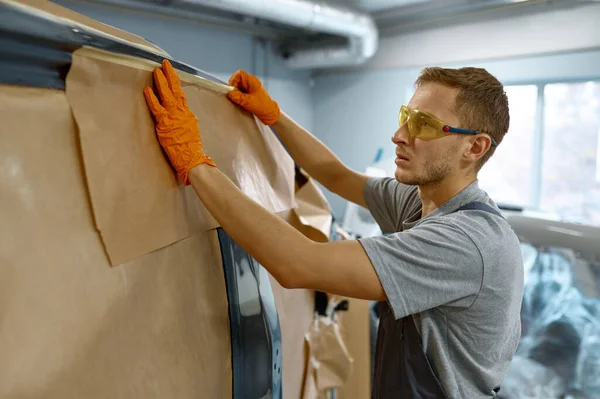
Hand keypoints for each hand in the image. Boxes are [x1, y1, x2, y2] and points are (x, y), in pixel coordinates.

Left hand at [144, 60, 215, 184]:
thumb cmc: (193, 149)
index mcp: (188, 114)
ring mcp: (174, 116)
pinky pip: (157, 108)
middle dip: (170, 76)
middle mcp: (182, 112)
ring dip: (161, 82)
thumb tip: (180, 117)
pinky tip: (147, 90)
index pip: (181, 95)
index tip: (171, 73)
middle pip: (176, 90)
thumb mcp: (192, 131)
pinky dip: (152, 98)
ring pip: (167, 95)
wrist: (192, 158)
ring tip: (155, 71)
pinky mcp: (165, 124)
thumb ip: (185, 122)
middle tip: (164, 64)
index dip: (176, 83)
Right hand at [227, 70, 280, 125]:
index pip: (239, 74)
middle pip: (237, 80)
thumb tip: (229, 93)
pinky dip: (238, 97)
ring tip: (240, 100)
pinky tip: (241, 102)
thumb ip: (238, 97)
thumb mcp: (248, 102)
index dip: (234, 80)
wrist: (270, 114)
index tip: (233, 89)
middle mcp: (251, 83)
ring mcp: (250, 89)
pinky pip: (240, 93)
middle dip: (234, 88)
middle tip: (236, 96)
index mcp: (252, 81)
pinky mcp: (249, 95)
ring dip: (236, 93)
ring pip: (238, 87)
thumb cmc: (263, 106)